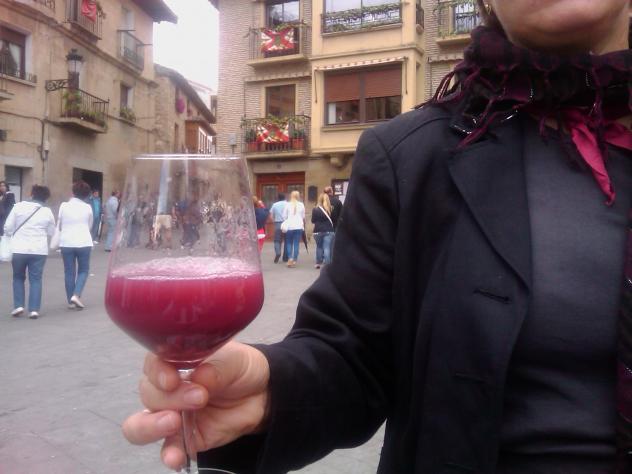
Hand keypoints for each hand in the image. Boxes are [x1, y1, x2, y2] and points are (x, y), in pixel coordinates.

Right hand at [122, 341, 269, 469]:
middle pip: (148, 394)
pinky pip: (168, 449)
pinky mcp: (185, 439)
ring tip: (173, 423)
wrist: (261, 393)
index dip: (157, 372)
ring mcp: (172, 415)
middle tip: (199, 397)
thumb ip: (215, 368)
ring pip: (141, 424)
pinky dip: (169, 454)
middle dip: (171, 397)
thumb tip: (200, 377)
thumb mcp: (234, 360)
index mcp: (175, 362)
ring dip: (151, 426)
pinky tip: (176, 457)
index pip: (152, 364)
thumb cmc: (241, 368)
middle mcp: (167, 389)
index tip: (172, 379)